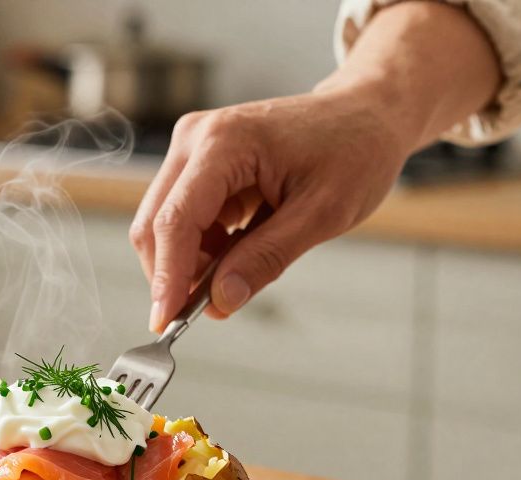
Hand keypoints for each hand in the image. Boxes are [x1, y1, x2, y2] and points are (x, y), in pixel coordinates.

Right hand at [131, 86, 413, 330]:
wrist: (365, 114)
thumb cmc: (353, 151)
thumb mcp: (322, 214)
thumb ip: (267, 258)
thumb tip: (220, 301)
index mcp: (224, 142)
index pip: (176, 220)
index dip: (167, 276)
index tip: (166, 322)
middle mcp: (195, 137)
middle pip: (155, 224)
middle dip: (174, 274)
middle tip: (209, 310)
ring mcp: (192, 147)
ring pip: (164, 225)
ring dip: (192, 261)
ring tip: (245, 267)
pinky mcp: (197, 162)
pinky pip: (182, 217)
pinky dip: (203, 247)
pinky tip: (242, 246)